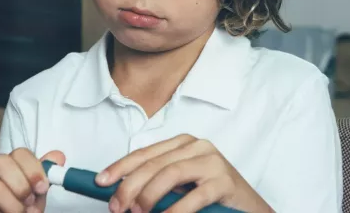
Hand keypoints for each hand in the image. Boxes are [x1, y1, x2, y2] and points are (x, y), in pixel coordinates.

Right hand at [0, 148, 65, 212]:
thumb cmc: (23, 207)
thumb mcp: (37, 192)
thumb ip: (45, 175)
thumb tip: (58, 157)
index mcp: (9, 163)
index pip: (19, 153)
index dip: (33, 169)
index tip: (42, 188)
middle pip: (0, 161)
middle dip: (21, 184)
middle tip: (31, 202)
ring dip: (14, 205)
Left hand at [94, 134, 272, 212]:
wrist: (248, 208)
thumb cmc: (210, 198)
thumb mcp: (179, 186)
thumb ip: (155, 183)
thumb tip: (121, 193)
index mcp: (182, 143)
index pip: (144, 153)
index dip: (120, 167)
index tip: (101, 182)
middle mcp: (197, 146)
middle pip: (153, 163)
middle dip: (129, 186)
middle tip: (116, 207)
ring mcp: (212, 161)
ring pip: (170, 174)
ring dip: (148, 196)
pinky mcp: (225, 181)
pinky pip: (193, 196)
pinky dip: (175, 211)